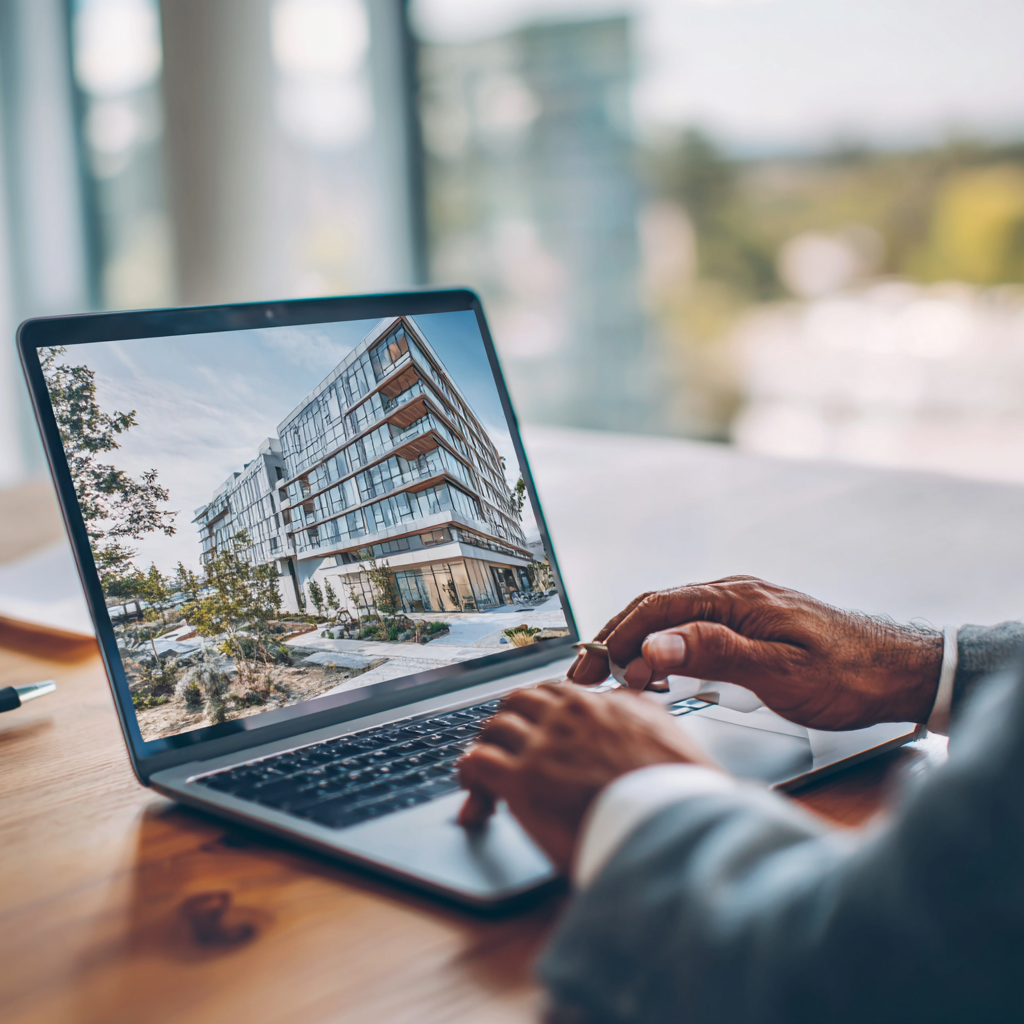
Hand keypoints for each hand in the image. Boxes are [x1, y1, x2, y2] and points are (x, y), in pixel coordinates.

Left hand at [457, 682, 715, 873]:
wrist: (675, 832)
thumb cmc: (679, 799)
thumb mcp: (672, 736)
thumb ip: (645, 715)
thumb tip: (633, 702)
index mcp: (606, 704)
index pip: (555, 692)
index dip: (540, 715)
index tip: (536, 735)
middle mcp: (570, 715)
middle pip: (518, 702)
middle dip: (509, 727)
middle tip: (507, 755)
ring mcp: (543, 744)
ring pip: (493, 728)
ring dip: (488, 752)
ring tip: (489, 783)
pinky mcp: (522, 779)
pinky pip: (476, 762)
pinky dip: (470, 777)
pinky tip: (477, 797)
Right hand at [566, 576, 942, 729]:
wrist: (902, 670)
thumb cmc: (848, 674)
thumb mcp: (779, 673)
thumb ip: (715, 654)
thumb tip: (654, 646)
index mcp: (736, 598)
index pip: (657, 608)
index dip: (617, 637)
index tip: (590, 670)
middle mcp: (734, 593)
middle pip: (656, 608)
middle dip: (615, 640)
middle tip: (584, 677)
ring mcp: (742, 607)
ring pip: (671, 617)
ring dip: (636, 644)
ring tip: (610, 678)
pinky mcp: (750, 623)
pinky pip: (692, 628)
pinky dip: (663, 648)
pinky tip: (657, 671)